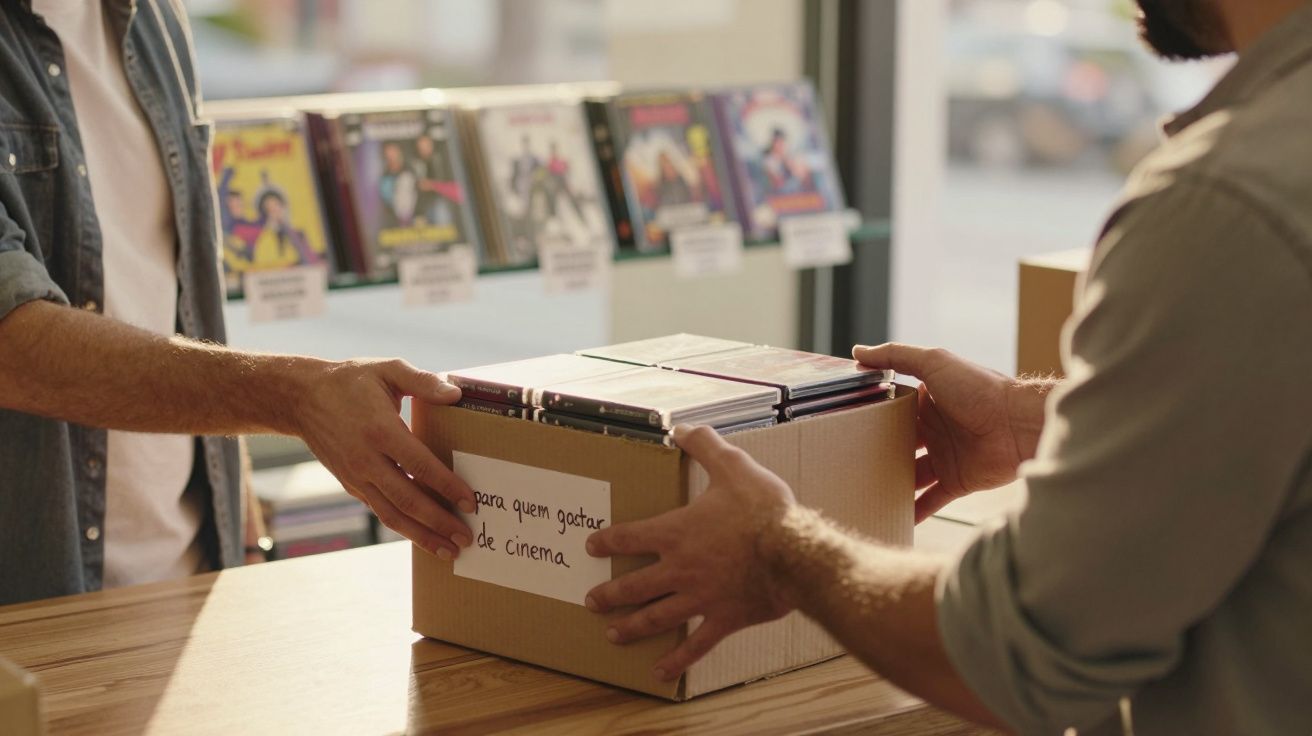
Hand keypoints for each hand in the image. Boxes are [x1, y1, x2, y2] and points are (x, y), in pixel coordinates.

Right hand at [293, 358, 475, 558]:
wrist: (301, 398)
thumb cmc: (351, 381)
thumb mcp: (388, 369)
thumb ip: (423, 381)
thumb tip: (456, 394)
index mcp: (380, 430)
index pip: (420, 466)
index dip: (447, 486)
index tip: (470, 502)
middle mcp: (367, 460)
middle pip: (408, 500)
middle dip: (439, 522)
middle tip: (466, 538)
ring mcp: (357, 476)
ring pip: (392, 515)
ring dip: (422, 535)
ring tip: (449, 550)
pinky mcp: (351, 485)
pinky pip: (380, 511)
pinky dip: (403, 527)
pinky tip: (423, 535)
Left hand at [584, 425, 796, 680]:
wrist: (795, 552)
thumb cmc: (763, 509)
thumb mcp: (732, 466)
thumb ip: (704, 446)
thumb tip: (682, 429)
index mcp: (677, 532)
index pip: (630, 537)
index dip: (607, 541)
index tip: (591, 546)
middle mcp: (680, 569)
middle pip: (633, 586)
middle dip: (608, 594)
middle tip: (591, 600)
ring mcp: (700, 598)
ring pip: (655, 618)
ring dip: (630, 627)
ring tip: (612, 635)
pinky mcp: (723, 619)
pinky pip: (694, 645)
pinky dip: (676, 661)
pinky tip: (661, 673)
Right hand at [854, 343, 1045, 521]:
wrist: (1019, 425)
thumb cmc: (980, 389)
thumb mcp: (934, 362)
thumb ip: (896, 356)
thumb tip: (858, 352)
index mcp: (929, 400)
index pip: (894, 408)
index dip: (872, 414)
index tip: (845, 423)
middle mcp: (936, 429)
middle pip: (899, 443)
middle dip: (877, 452)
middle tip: (847, 462)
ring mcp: (945, 457)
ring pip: (910, 474)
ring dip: (892, 482)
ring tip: (863, 492)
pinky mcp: (957, 481)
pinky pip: (931, 500)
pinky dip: (915, 511)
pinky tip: (894, 518)